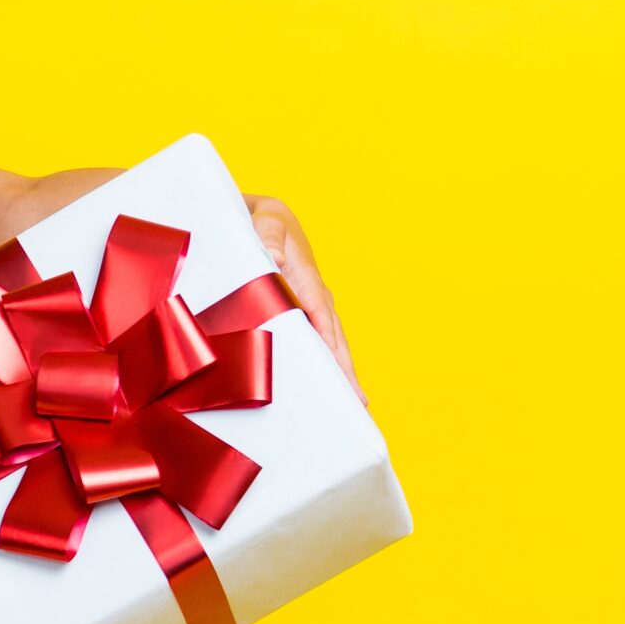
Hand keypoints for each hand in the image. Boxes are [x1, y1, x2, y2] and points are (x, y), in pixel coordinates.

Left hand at [247, 194, 364, 398]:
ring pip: (328, 344)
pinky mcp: (301, 311)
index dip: (334, 354)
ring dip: (338, 373)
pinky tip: (322, 384)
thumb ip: (268, 236)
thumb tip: (275, 257)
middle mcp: (316, 298)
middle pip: (334, 341)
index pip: (323, 324)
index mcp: (309, 281)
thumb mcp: (267, 220)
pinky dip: (322, 362)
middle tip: (358, 406)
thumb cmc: (266, 219)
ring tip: (350, 404)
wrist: (266, 217)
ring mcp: (311, 306)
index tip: (344, 380)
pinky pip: (314, 340)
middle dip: (346, 373)